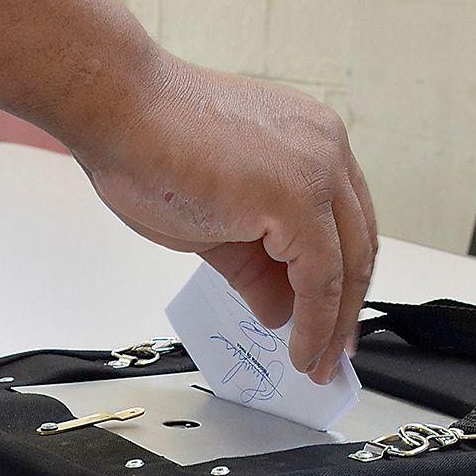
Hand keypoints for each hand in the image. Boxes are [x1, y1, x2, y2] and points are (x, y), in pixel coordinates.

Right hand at [78, 53, 376, 383]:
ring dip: (334, 326)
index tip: (334, 321)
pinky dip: (316, 323)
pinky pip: (321, 278)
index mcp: (310, 142)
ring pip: (347, 266)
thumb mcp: (216, 221)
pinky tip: (301, 351)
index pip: (346, 223)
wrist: (117, 110)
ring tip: (317, 365)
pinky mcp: (299, 198)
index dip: (344, 279)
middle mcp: (325, 149)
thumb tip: (279, 310)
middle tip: (335, 355)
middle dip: (347, 310)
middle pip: (358, 245)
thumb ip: (255, 266)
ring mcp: (316, 170)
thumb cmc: (150, 147)